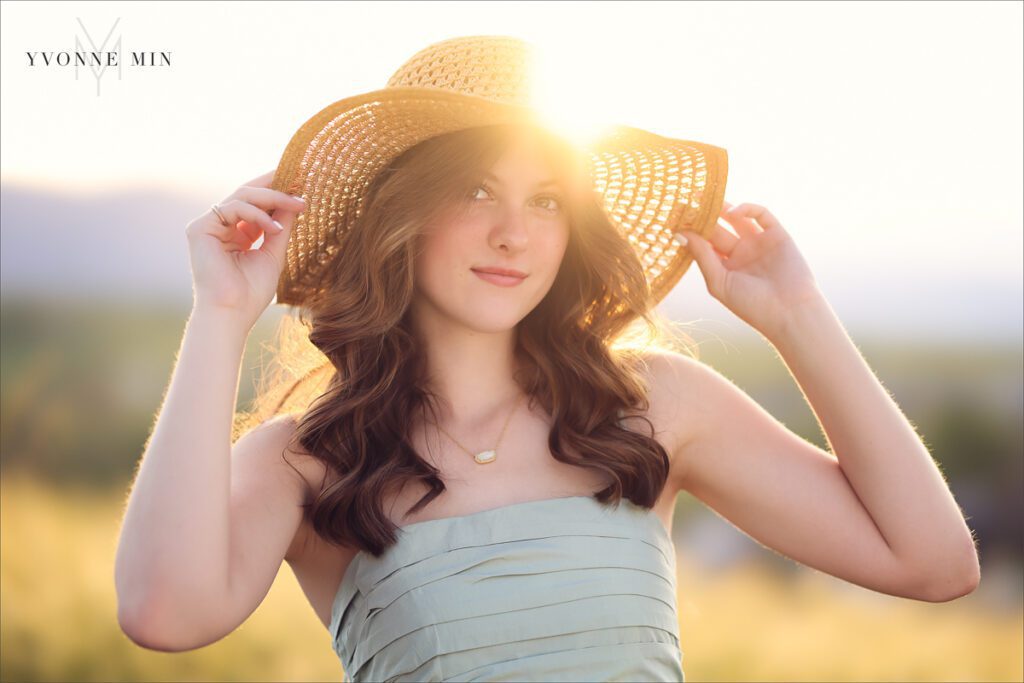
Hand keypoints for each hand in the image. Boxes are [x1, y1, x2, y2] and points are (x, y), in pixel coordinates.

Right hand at [185, 169, 305, 328]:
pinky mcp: (199, 228)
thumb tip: (294, 201)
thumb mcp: (273, 252)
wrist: (232, 314)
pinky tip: (274, 228)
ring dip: (273, 198)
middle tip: (302, 179)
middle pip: (248, 193)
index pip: (256, 204)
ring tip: (298, 205)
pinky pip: (233, 208)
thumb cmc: (251, 292)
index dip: (277, 191)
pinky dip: (257, 215)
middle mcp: (220, 226)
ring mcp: (208, 226)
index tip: (302, 183)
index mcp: (235, 233)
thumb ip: (281, 226)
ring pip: (242, 195)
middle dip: (276, 185)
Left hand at [675, 201, 824, 341]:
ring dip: (723, 208)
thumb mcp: (719, 282)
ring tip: (706, 200)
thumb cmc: (752, 305)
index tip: (674, 219)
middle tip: (688, 202)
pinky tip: (732, 212)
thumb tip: (679, 233)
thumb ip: (701, 256)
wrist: (790, 313)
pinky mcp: (777, 235)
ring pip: (738, 218)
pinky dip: (747, 208)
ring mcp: (759, 243)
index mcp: (725, 267)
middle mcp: (741, 253)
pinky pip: (761, 215)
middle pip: (718, 229)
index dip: (691, 232)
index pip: (704, 244)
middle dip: (704, 217)